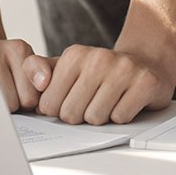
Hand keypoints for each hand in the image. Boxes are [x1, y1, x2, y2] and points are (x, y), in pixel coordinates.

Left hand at [23, 45, 175, 124]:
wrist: (145, 63)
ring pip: (95, 118)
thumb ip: (38, 71)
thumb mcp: (68, 67)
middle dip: (80, 116)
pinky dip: (122, 117)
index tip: (72, 99)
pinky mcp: (145, 83)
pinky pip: (120, 118)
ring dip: (102, 117)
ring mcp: (124, 69)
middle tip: (93, 102)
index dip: (60, 110)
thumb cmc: (101, 72)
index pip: (49, 105)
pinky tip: (125, 101)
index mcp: (75, 55)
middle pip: (71, 114)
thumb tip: (30, 86)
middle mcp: (98, 58)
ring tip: (110, 101)